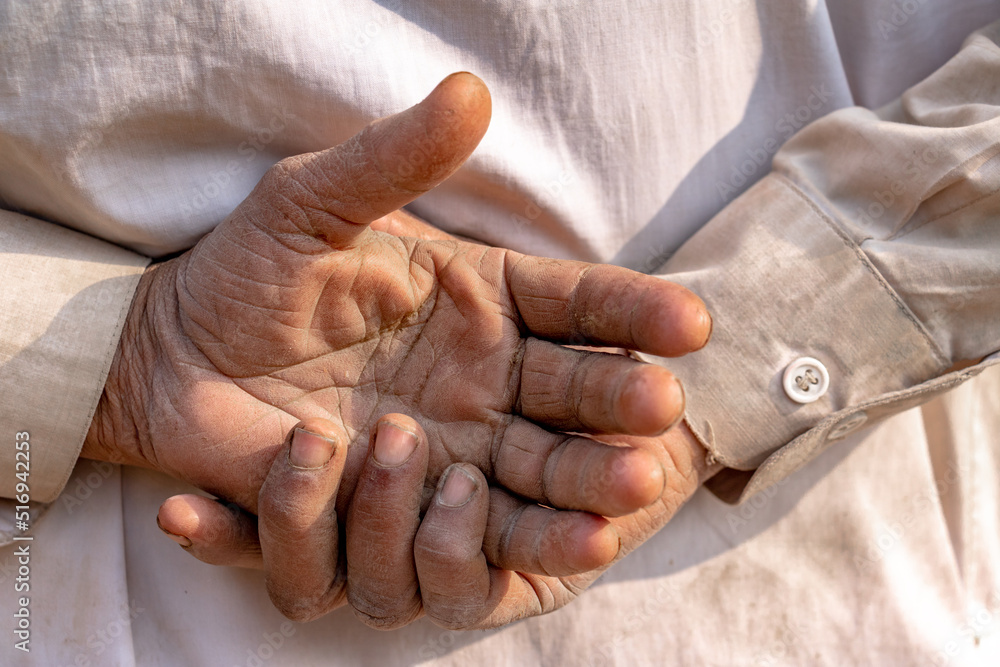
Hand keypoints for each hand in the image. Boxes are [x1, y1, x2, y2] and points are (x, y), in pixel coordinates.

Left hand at [84, 71, 709, 618]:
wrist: (173, 349)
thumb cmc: (253, 270)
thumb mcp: (316, 202)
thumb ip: (395, 158)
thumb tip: (470, 91)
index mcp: (487, 308)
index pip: (579, 309)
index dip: (634, 316)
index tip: (690, 325)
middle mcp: (483, 388)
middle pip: (571, 409)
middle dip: (618, 416)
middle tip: (660, 423)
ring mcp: (441, 457)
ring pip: (520, 494)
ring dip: (565, 503)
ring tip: (616, 503)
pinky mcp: (383, 515)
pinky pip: (421, 540)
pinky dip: (451, 541)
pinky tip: (460, 510)